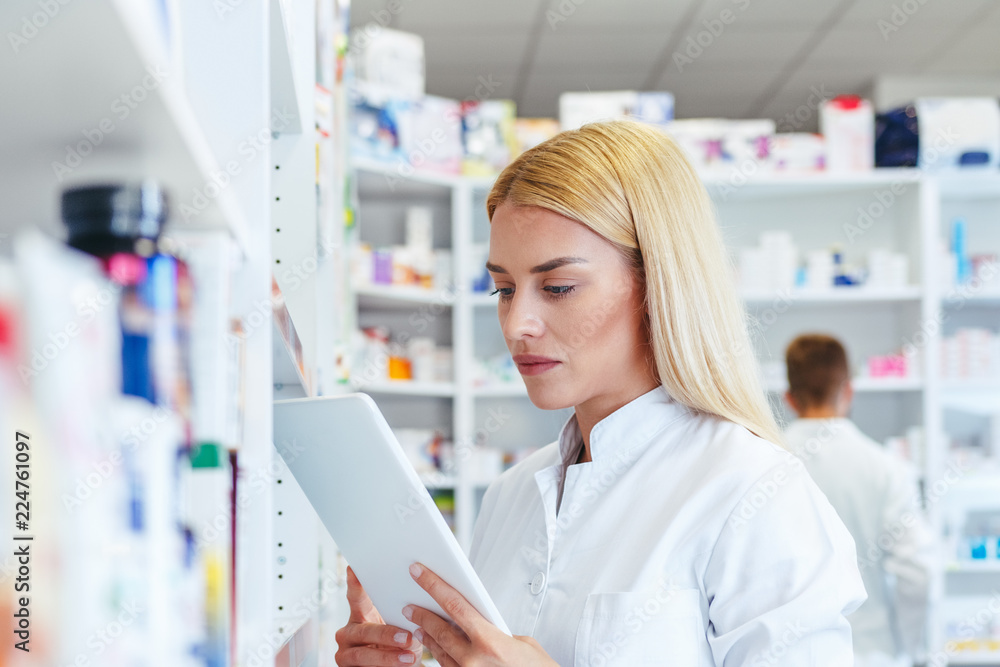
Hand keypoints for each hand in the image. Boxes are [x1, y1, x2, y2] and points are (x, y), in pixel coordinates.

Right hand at [335, 566, 423, 665]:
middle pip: (364, 631)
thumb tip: (421, 606)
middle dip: (386, 635)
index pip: (356, 597)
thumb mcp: (403, 628)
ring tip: (410, 657)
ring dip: (388, 657)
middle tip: (407, 637)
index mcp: (360, 615)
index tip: (354, 568)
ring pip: (363, 655)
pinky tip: (402, 666)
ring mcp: (345, 653)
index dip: (354, 584)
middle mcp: (348, 632)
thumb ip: (404, 617)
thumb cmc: (401, 644)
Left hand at [403, 563, 557, 666]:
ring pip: (440, 653)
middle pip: (440, 630)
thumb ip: (494, 631)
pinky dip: (439, 657)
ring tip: (418, 625)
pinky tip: (434, 649)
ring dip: (427, 637)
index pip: (455, 606)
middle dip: (422, 615)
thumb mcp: (521, 643)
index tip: (418, 572)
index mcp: (490, 641)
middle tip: (409, 605)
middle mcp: (475, 661)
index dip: (434, 586)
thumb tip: (474, 625)